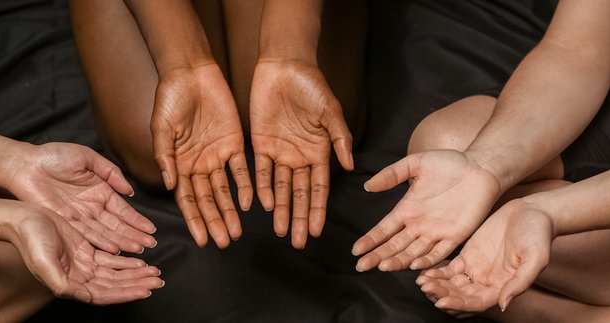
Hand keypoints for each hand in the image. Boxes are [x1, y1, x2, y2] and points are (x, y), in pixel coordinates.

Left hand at [9, 142, 156, 253]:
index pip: (123, 209)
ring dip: (122, 241)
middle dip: (135, 235)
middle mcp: (93, 207)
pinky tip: (115, 249)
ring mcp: (80, 216)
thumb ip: (111, 173)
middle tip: (150, 244)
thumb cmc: (54, 156)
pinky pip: (86, 235)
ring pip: (105, 232)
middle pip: (117, 225)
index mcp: (101, 191)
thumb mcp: (88, 157)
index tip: (151, 230)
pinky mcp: (65, 223)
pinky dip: (101, 242)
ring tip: (138, 250)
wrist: (25, 164)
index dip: (137, 220)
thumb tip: (129, 191)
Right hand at [10, 204, 163, 304]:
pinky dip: (126, 261)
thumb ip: (64, 284)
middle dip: (136, 284)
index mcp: (69, 284)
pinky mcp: (86, 250)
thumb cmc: (30, 240)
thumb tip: (86, 296)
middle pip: (114, 285)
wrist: (23, 218)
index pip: (104, 294)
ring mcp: (83, 263)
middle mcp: (79, 276)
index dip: (125, 293)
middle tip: (157, 281)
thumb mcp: (44, 263)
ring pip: (115, 273)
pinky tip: (140, 262)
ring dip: (135, 274)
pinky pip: (111, 259)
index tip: (144, 291)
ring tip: (153, 273)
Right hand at [151, 64, 251, 248]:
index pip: (186, 199)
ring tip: (236, 232)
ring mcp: (216, 156)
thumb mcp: (161, 127)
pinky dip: (245, 187)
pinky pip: (241, 169)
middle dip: (214, 221)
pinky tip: (249, 204)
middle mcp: (198, 165)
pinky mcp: (234, 143)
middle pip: (207, 200)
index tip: (201, 240)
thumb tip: (169, 185)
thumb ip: (165, 156)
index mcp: (178, 164)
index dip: (194, 220)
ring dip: (230, 211)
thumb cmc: (170, 98)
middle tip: (224, 241)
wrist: (191, 72)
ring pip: (224, 190)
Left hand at [249, 60, 353, 248]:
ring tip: (279, 231)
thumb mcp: (331, 112)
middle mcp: (299, 156)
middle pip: (298, 193)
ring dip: (279, 209)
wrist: (285, 65)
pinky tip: (261, 205)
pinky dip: (260, 187)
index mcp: (319, 151)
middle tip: (296, 242)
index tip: (316, 231)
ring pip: (279, 187)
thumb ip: (340, 139)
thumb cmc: (312, 86)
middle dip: (298, 217)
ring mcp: (279, 151)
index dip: (317, 209)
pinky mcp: (260, 143)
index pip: (318, 187)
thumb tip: (350, 167)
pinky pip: (259, 170)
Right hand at [352, 149, 499, 270]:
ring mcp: (436, 232)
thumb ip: (392, 174)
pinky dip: (427, 260)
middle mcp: (418, 225)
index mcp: (407, 209)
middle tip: (361, 267)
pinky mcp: (456, 235)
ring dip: (397, 260)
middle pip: (394, 245)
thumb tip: (367, 186)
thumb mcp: (415, 163)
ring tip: (382, 267)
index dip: (370, 240)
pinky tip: (413, 266)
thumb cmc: (449, 162)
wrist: (481, 167)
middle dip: (377, 256)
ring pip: (412, 252)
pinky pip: (439, 252)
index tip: (356, 250)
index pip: (384, 229)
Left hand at [415, 199, 552, 311]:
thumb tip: (503, 303)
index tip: (441, 301)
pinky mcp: (468, 255)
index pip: (476, 302)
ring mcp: (476, 269)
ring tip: (421, 281)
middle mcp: (487, 282)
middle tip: (425, 287)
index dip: (458, 304)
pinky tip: (424, 269)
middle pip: (460, 295)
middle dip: (442, 293)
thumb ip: (520, 282)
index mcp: (503, 287)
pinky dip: (437, 271)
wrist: (532, 212)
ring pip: (452, 283)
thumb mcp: (535, 257)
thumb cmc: (538, 235)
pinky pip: (449, 268)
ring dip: (436, 284)